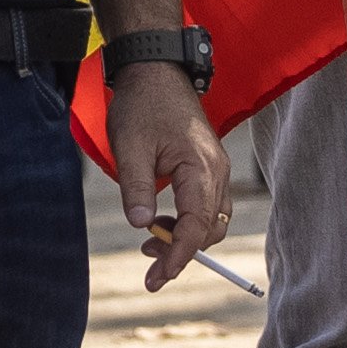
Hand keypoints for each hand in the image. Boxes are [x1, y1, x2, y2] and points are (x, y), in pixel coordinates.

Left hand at [105, 67, 230, 284]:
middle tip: (147, 264)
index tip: (156, 279)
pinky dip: (188, 221)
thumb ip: (137, 188)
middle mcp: (216, 171)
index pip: (196, 226)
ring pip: (211, 220)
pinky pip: (206, 205)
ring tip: (150, 241)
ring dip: (185, 238)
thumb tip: (142, 225)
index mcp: (201, 168)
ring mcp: (215, 168)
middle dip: (181, 252)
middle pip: (210, 229)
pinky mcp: (208, 165)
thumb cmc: (142, 104)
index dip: (178, 257)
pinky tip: (161, 220)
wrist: (155, 68)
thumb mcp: (130, 147)